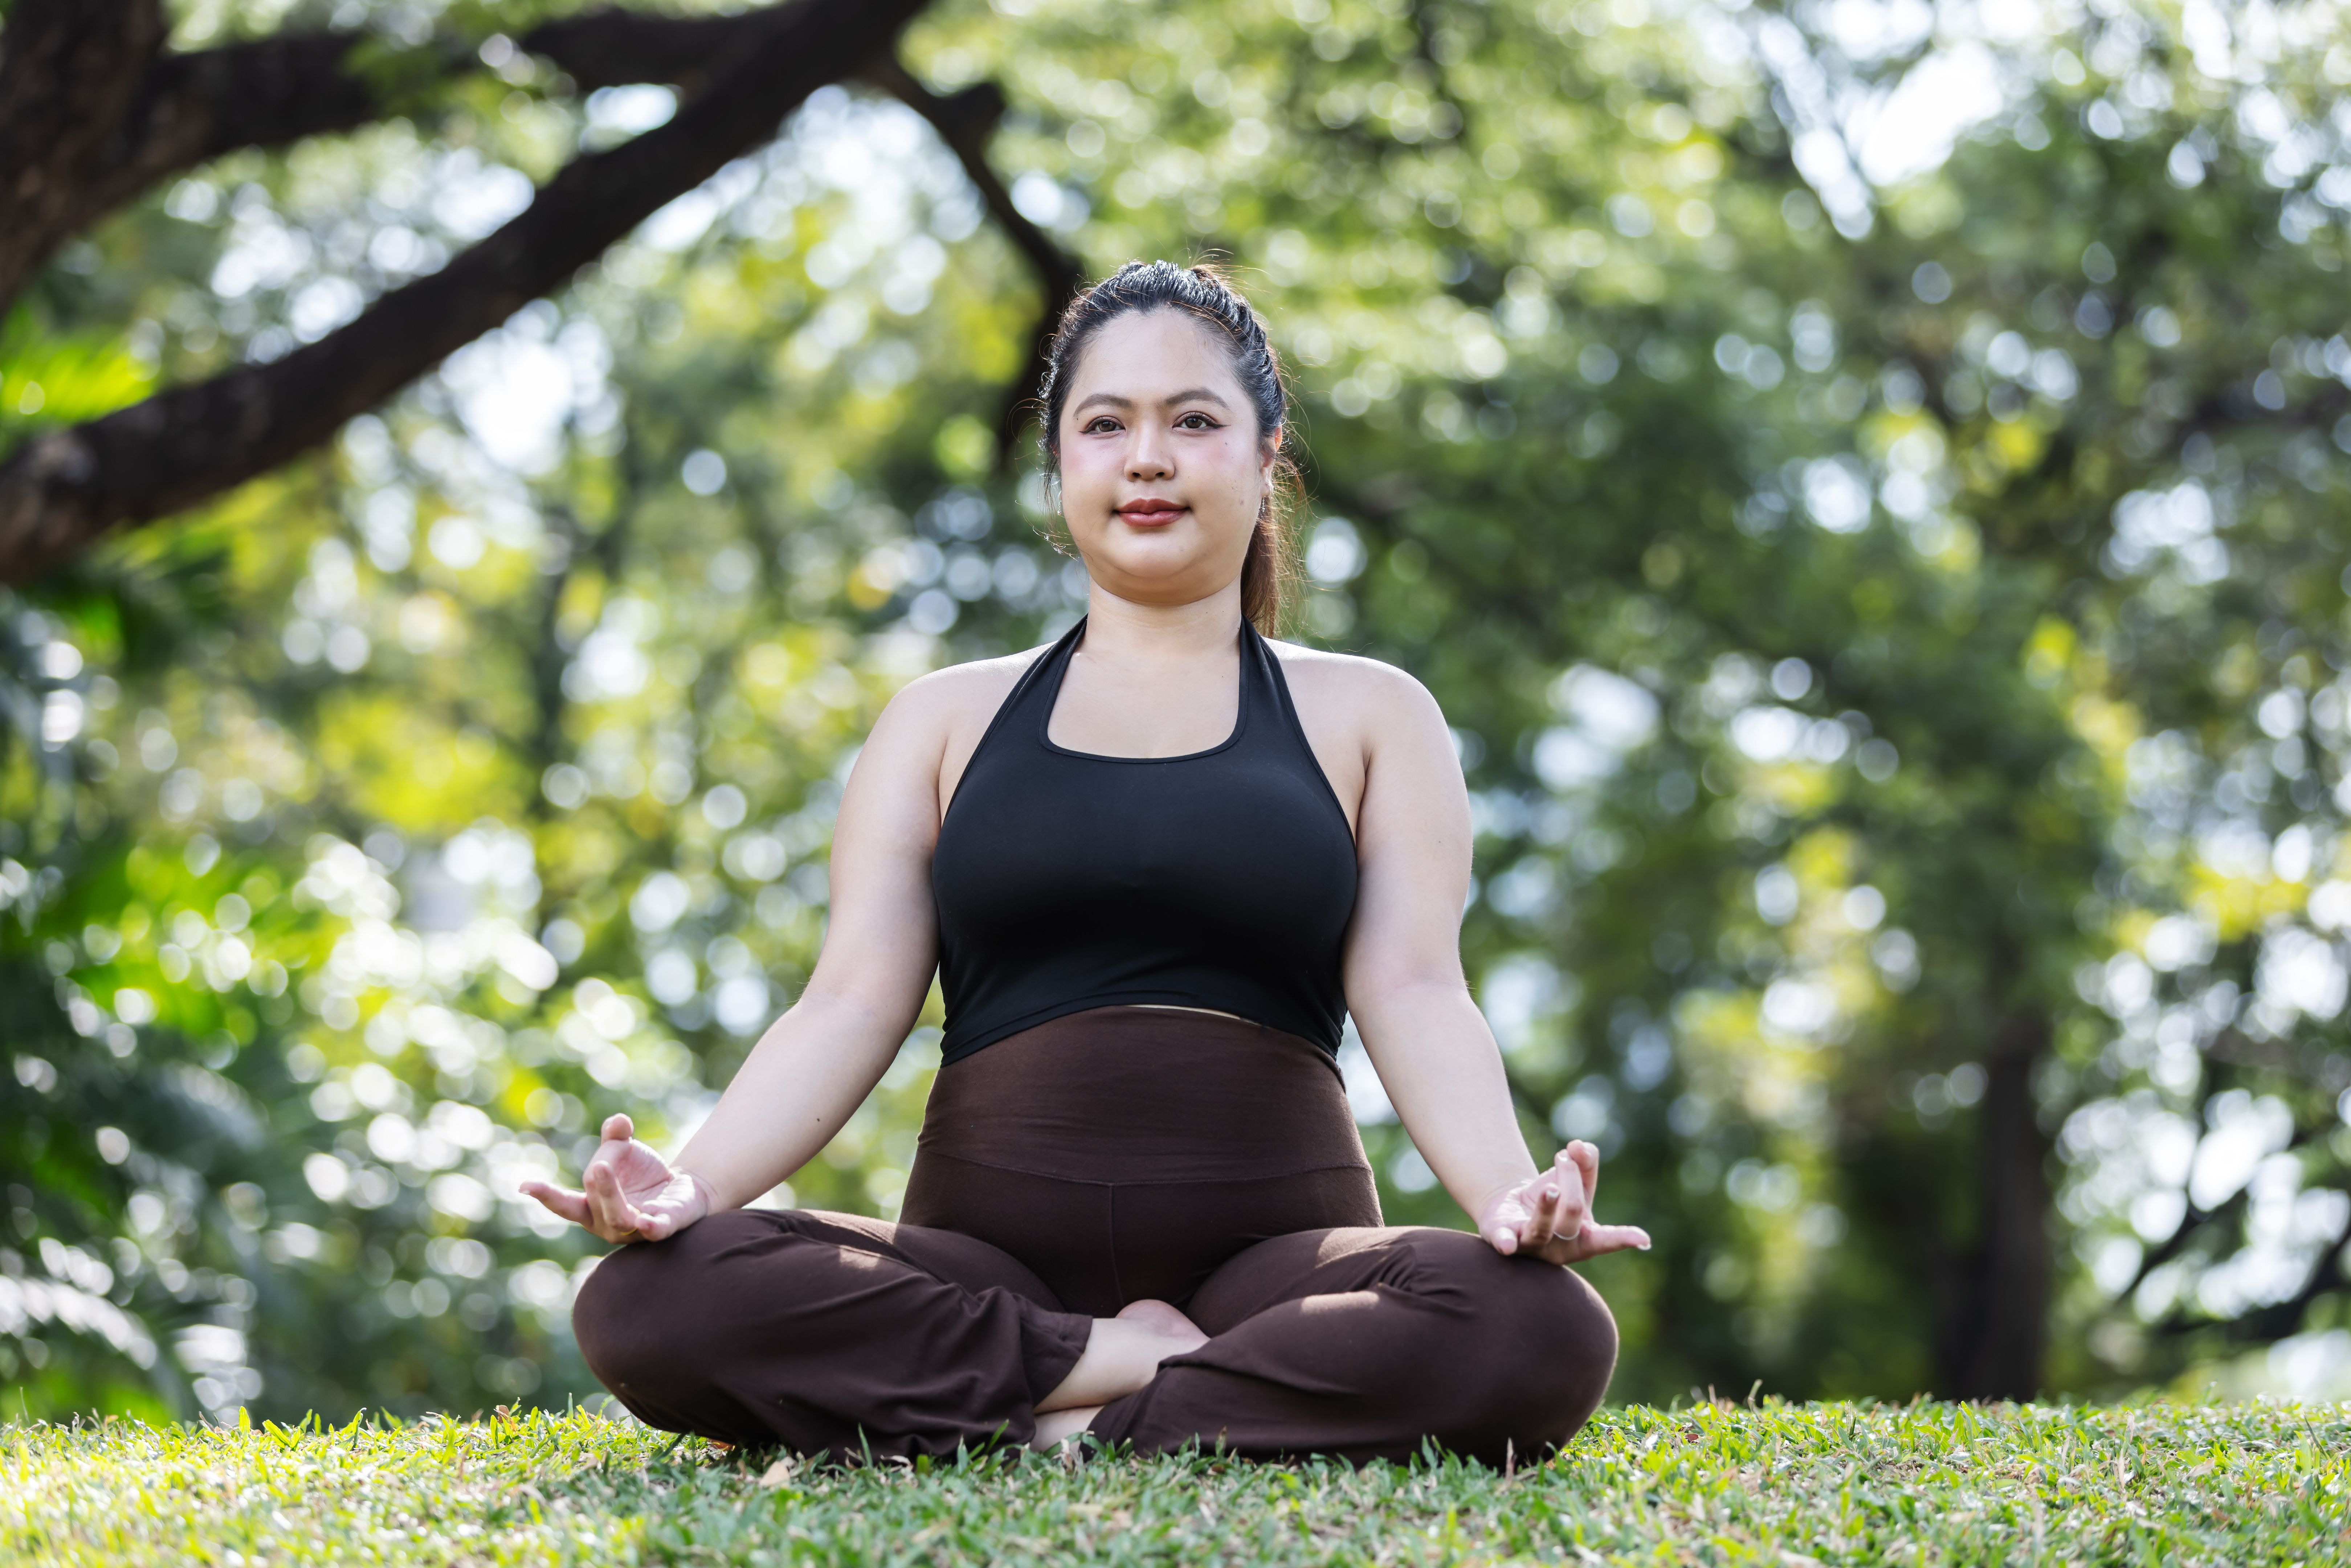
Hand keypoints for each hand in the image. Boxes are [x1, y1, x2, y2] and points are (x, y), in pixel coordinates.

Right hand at [521, 1113, 710, 1243]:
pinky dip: (650, 1227)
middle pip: (594, 1204)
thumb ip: (617, 1136)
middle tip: (599, 1165)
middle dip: (596, 1184)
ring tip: (604, 1169)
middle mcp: (607, 1224)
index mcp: (591, 1207)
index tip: (524, 1185)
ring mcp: (634, 1230)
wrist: (683, 1190)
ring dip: (611, 1196)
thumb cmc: (642, 1174)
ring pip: (619, 1218)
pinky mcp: (663, 1227)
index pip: (565, 1205)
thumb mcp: (625, 1151)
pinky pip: (654, 1231)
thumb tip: (618, 1121)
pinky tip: (646, 1222)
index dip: (546, 1195)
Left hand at [1476, 1141, 1650, 1264]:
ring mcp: (1531, 1246)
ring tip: (1549, 1186)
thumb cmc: (1555, 1199)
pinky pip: (1505, 1241)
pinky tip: (1507, 1245)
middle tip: (1563, 1157)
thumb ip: (1585, 1162)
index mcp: (1584, 1238)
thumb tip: (1581, 1146)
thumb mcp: (1575, 1180)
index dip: (1624, 1238)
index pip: (1605, 1239)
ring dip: (1546, 1205)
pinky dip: (1507, 1242)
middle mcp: (1560, 1248)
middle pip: (1571, 1213)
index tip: (1642, 1238)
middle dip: (1569, 1178)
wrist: (1512, 1208)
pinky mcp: (1503, 1238)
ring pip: (1541, 1229)